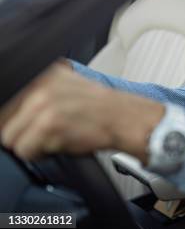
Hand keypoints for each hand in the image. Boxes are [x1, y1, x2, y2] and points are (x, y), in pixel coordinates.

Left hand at [0, 61, 163, 161]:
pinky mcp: (48, 124)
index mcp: (47, 74)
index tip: (35, 125)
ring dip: (32, 144)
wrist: (128, 118)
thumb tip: (19, 113)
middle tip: (50, 134)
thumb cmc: (105, 110)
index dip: (22, 119)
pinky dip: (41, 153)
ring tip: (57, 138)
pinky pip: (25, 150)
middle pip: (7, 121)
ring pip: (12, 138)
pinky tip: (61, 144)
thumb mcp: (72, 89)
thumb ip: (45, 95)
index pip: (11, 104)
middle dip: (25, 133)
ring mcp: (43, 103)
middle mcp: (41, 84)